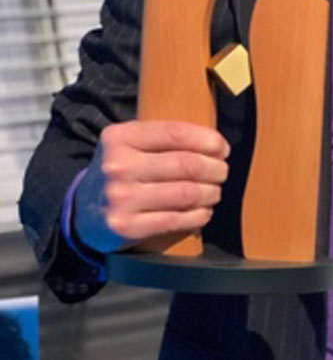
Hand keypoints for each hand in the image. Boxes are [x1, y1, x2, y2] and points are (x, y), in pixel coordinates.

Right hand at [72, 120, 228, 254]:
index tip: (222, 148)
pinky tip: (203, 211)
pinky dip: (199, 215)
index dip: (209, 140)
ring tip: (214, 192)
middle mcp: (117, 166)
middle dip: (216, 169)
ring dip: (211, 193)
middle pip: (187, 164)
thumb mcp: (131, 144)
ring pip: (187, 193)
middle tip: (221, 172)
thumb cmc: (123, 172)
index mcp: (120, 138)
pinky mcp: (125, 227)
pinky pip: (177, 220)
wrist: (83, 212)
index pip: (177, 133)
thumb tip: (217, 143)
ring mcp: (120, 198)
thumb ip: (165, 137)